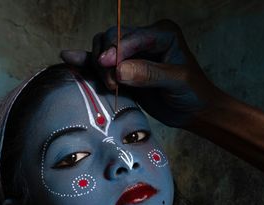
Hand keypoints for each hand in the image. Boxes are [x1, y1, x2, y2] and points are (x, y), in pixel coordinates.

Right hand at [60, 20, 222, 128]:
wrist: (194, 111)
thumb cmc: (192, 93)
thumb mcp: (175, 82)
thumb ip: (148, 74)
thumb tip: (118, 70)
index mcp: (162, 33)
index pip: (131, 35)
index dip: (117, 49)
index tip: (106, 65)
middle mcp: (145, 38)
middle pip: (111, 37)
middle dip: (106, 60)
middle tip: (112, 84)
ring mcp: (132, 53)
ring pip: (103, 49)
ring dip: (99, 67)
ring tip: (110, 86)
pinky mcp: (123, 69)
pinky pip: (101, 63)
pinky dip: (87, 63)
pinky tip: (70, 58)